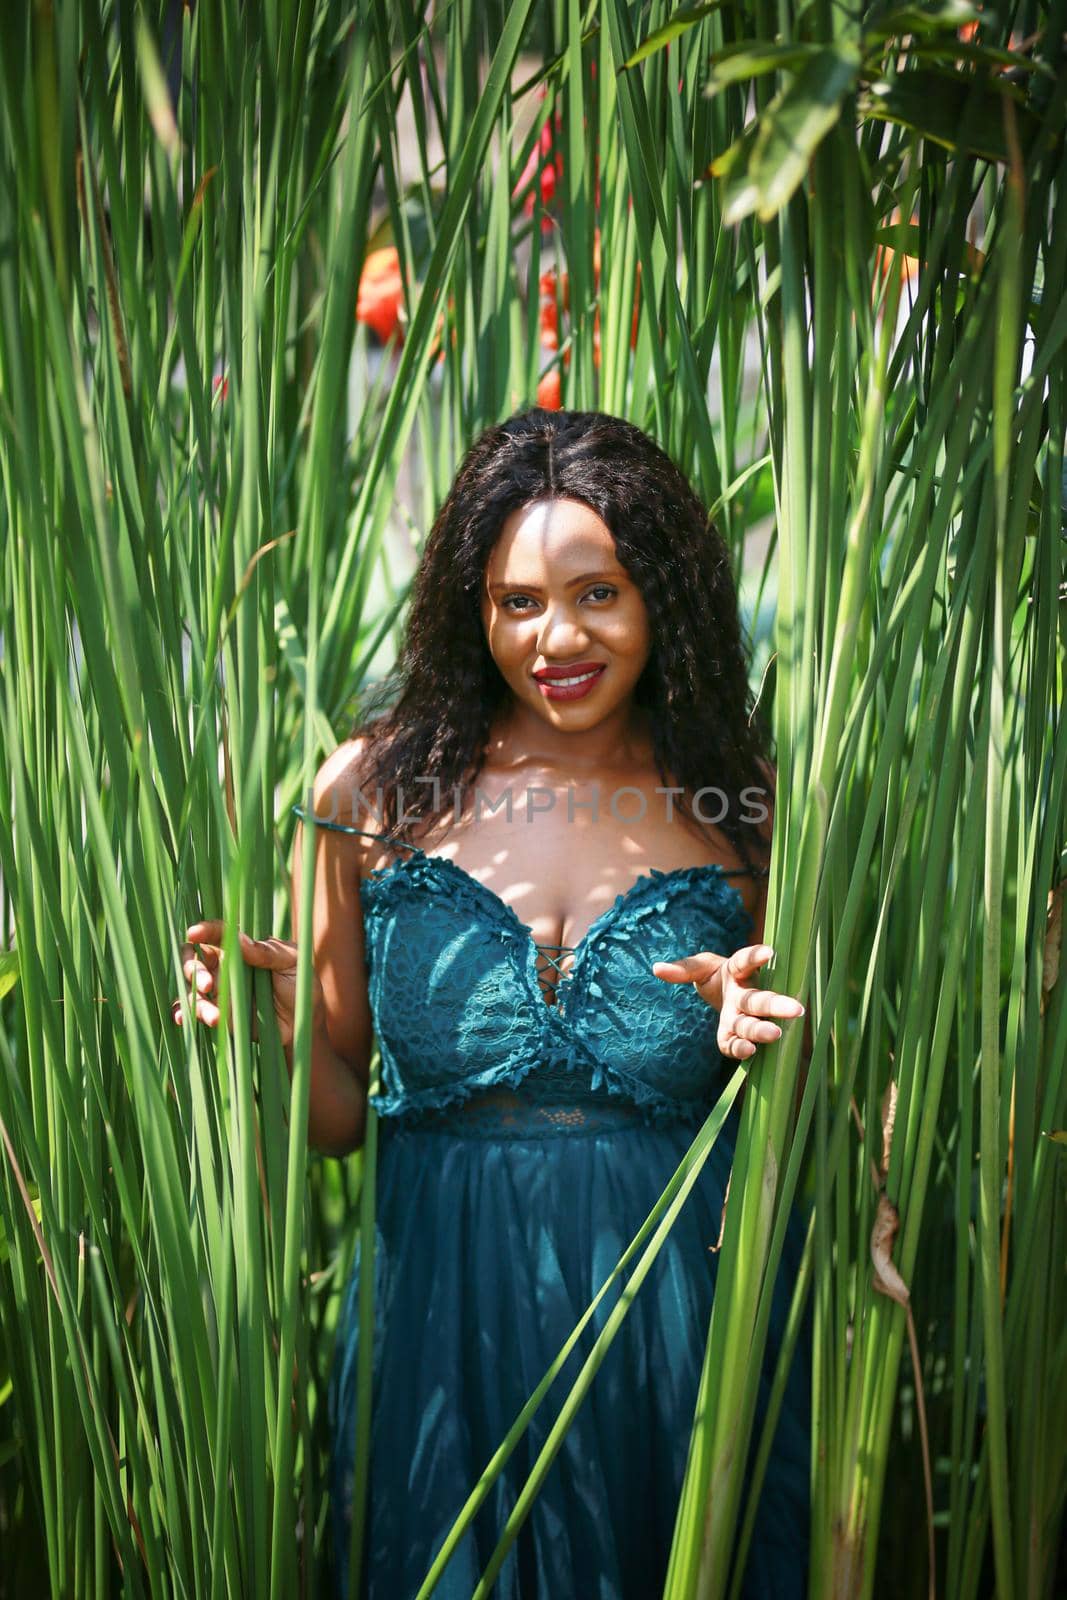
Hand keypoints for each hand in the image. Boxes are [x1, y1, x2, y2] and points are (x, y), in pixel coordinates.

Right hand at [171, 920, 321, 1052]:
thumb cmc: (301, 984)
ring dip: (195, 1000)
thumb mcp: (294, 963)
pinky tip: (182, 1019)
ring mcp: (217, 990)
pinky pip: (191, 1010)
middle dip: (192, 968)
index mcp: (242, 948)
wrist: (303, 1023)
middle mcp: (224, 966)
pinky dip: (182, 1013)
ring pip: (190, 986)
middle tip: (209, 985)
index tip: (194, 933)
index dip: (204, 930)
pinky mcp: (216, 1012)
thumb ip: (269, 952)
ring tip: (215, 1017)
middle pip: (193, 958)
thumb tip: (241, 941)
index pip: (218, 933)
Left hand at [651, 943, 804, 1060]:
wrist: (721, 994)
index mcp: (736, 971)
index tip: (770, 953)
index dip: (755, 957)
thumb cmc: (715, 976)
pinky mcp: (732, 1034)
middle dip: (776, 1005)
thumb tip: (657, 969)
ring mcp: (740, 1016)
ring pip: (752, 1023)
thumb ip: (682, 969)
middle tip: (797, 1009)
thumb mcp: (699, 967)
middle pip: (760, 1000)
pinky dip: (738, 1047)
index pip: (745, 961)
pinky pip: (734, 1042)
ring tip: (775, 1034)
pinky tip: (747, 1052)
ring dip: (761, 1030)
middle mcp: (744, 994)